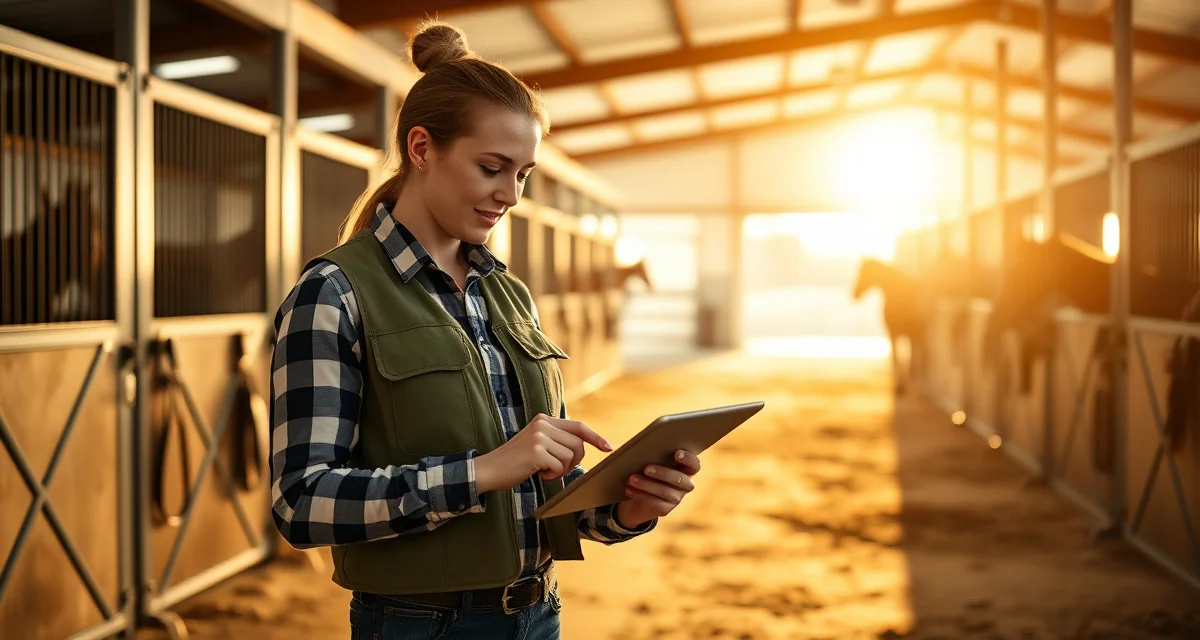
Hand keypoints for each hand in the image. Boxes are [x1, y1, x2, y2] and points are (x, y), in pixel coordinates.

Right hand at [474, 413, 611, 492]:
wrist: (489, 470)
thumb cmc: (515, 462)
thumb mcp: (537, 444)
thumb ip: (556, 440)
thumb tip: (582, 447)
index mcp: (544, 419)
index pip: (578, 426)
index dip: (595, 437)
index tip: (608, 448)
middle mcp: (542, 424)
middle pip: (578, 444)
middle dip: (574, 461)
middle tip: (558, 469)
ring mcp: (539, 436)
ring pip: (570, 456)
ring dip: (561, 470)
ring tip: (543, 470)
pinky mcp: (536, 451)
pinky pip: (559, 466)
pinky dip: (552, 475)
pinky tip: (537, 473)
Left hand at [616, 449, 700, 528]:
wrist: (640, 493)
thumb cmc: (648, 469)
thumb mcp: (652, 461)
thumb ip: (654, 454)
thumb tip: (643, 447)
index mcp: (686, 469)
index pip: (695, 465)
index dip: (689, 459)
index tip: (676, 453)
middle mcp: (685, 485)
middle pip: (680, 479)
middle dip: (663, 473)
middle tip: (646, 468)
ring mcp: (677, 498)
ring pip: (666, 492)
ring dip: (647, 485)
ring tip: (631, 479)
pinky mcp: (665, 509)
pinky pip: (655, 503)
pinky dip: (640, 495)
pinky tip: (629, 490)